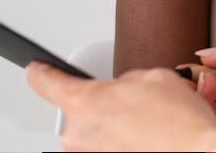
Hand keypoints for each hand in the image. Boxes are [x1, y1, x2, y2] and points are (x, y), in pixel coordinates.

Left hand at [27, 62, 215, 151]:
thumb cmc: (178, 125)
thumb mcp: (156, 78)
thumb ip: (129, 79)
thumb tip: (126, 88)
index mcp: (87, 102)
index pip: (47, 82)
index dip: (42, 72)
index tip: (36, 70)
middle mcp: (80, 134)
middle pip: (79, 111)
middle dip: (105, 105)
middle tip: (135, 104)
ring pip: (97, 133)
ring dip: (117, 128)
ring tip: (150, 126)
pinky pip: (108, 149)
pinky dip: (125, 143)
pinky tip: (149, 140)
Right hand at [196, 31, 215, 130]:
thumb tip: (209, 53)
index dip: (204, 71)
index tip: (194, 72)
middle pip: (211, 94)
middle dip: (198, 89)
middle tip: (194, 88)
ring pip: (213, 115)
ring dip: (202, 107)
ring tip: (201, 101)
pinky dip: (211, 127)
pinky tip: (210, 118)